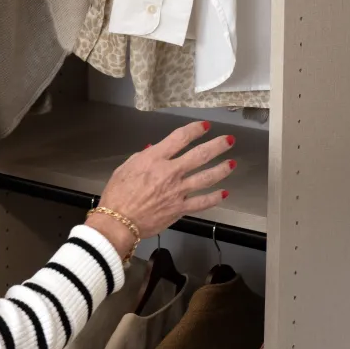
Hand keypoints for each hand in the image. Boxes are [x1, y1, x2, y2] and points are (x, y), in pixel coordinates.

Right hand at [87, 122, 235, 257]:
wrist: (118, 222)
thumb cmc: (117, 195)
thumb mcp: (125, 168)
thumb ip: (142, 157)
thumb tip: (153, 149)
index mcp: (155, 158)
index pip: (180, 138)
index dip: (195, 129)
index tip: (205, 126)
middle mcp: (170, 172)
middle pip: (200, 155)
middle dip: (217, 146)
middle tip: (229, 140)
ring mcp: (178, 191)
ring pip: (206, 177)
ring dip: (221, 169)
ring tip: (232, 163)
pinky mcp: (180, 208)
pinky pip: (202, 202)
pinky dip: (214, 198)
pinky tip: (224, 193)